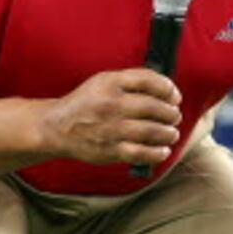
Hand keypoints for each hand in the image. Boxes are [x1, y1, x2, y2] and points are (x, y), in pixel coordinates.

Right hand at [43, 68, 182, 166]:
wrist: (58, 128)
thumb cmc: (87, 103)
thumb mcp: (104, 82)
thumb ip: (132, 81)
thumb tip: (167, 89)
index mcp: (110, 83)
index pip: (148, 80)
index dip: (168, 88)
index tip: (174, 96)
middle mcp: (111, 104)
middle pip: (154, 107)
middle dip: (171, 113)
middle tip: (174, 117)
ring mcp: (111, 129)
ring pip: (151, 131)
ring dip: (168, 133)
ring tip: (172, 133)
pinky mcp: (110, 150)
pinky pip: (141, 153)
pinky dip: (157, 153)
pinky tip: (163, 151)